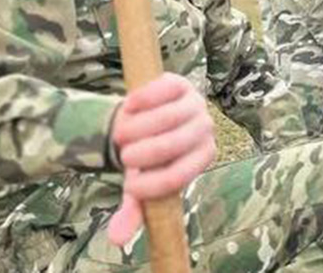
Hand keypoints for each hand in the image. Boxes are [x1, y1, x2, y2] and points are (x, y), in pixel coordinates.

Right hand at [108, 73, 216, 245]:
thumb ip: (134, 209)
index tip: (129, 186)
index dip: (149, 185)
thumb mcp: (143, 182)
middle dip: (141, 154)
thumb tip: (116, 240)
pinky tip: (128, 107)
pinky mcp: (179, 82)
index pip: (177, 177)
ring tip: (121, 136)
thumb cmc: (150, 158)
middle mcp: (205, 128)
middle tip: (124, 157)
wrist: (150, 119)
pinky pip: (160, 90)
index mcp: (203, 157)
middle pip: (172, 145)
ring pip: (165, 117)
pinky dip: (140, 100)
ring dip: (135, 129)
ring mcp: (195, 103)